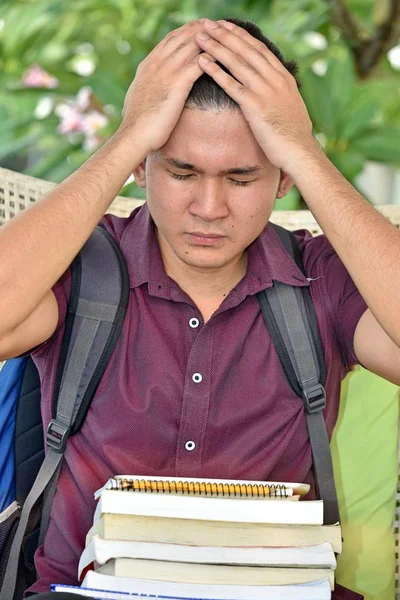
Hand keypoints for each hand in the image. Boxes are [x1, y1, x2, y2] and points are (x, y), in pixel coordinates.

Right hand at [120, 20, 214, 154]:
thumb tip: (150, 89)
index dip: (188, 31)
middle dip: (203, 29)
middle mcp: (157, 63)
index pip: (171, 39)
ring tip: (227, 37)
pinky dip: (213, 57)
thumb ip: (148, 87)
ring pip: (193, 45)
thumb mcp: (141, 97)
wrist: (134, 135)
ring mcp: (167, 71)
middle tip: (220, 26)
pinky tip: (225, 58)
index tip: (201, 28)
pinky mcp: (178, 84)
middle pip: (184, 36)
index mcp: (148, 64)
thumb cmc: (137, 124)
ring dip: (211, 39)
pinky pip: (200, 63)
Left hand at [195, 20, 315, 171]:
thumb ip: (279, 93)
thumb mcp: (289, 106)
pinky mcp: (255, 106)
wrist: (300, 151)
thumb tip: (272, 89)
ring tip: (199, 37)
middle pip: (245, 50)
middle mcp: (275, 79)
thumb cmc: (293, 135)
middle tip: (207, 24)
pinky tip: (202, 62)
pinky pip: (231, 85)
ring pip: (236, 63)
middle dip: (224, 35)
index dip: (240, 35)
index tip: (225, 25)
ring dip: (216, 47)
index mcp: (284, 77)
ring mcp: (265, 91)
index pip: (258, 49)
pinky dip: (216, 71)